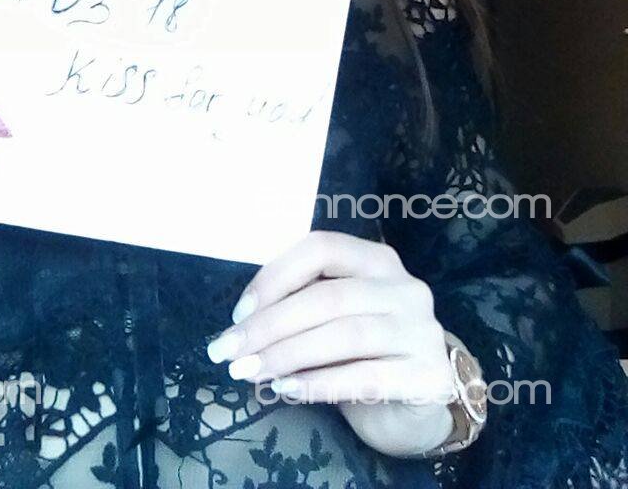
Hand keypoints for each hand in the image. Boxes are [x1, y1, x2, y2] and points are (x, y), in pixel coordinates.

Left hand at [205, 230, 457, 457]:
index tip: (237, 313)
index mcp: (377, 261)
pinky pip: (365, 377)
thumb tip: (242, 322)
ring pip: (344, 335)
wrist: (421, 408)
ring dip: (287, 354)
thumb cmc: (365, 354)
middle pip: (327, 297)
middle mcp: (405, 289)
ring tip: (249, 372)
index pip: (321, 249)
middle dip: (269, 325)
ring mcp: (422, 332)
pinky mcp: (429, 377)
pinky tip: (286, 389)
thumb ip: (303, 305)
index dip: (275, 276)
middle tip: (228, 352)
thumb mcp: (336, 318)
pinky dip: (319, 383)